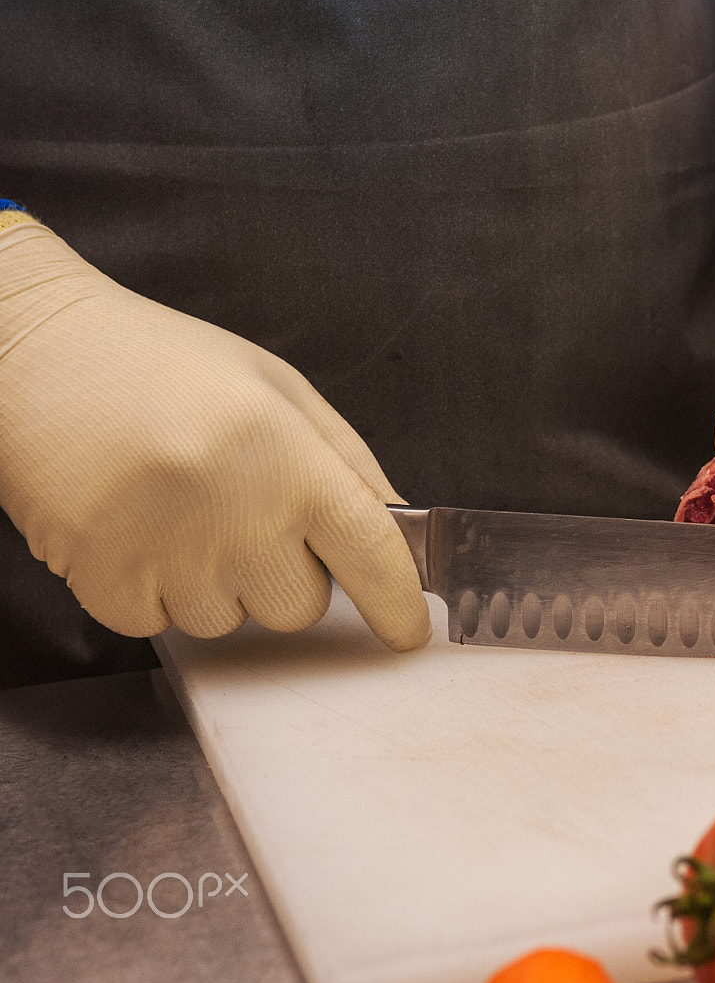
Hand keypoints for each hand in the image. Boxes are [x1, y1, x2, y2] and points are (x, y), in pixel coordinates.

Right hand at [0, 221, 430, 648]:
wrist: (35, 351)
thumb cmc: (164, 364)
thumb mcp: (278, 389)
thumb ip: (345, 462)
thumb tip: (395, 534)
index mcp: (287, 455)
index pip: (371, 552)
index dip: (399, 604)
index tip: (409, 632)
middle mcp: (233, 510)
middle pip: (301, 607)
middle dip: (289, 573)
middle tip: (245, 512)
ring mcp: (164, 550)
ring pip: (231, 622)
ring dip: (219, 583)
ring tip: (180, 509)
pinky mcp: (101, 578)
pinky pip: (160, 626)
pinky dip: (157, 592)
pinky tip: (139, 529)